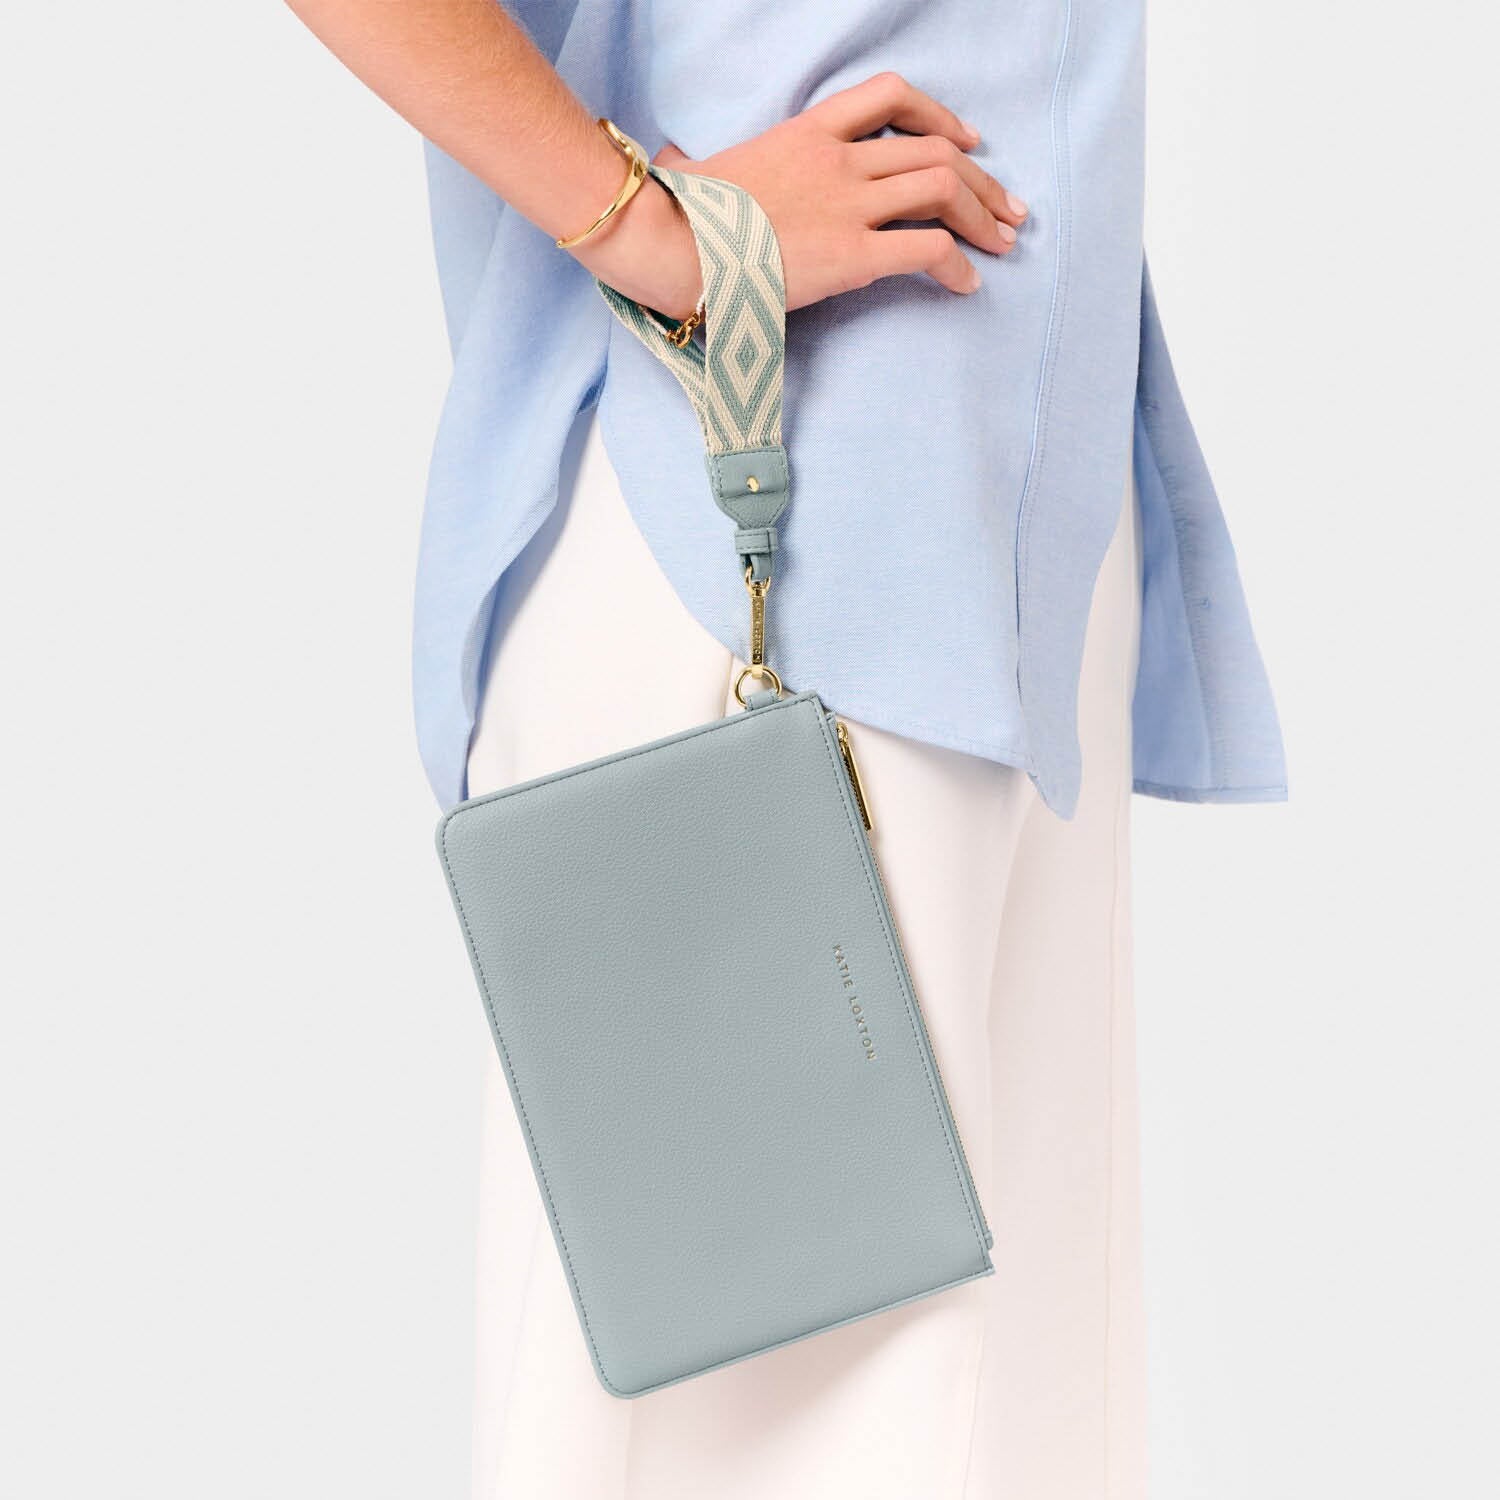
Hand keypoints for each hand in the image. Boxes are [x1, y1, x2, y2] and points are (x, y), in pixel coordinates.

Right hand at [576, 72, 1026, 318]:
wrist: (668, 243)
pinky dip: (958, 263)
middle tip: (1008, 209)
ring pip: (943, 189)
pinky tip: (967, 283)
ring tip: (1002, 243)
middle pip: (934, 150)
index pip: (890, 99)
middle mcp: (837, 158)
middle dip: (982, 181)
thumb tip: (687, 169)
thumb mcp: (712, 172)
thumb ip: (730, 169)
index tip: (967, 143)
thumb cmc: (679, 218)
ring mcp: (848, 203)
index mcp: (806, 132)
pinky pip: (928, 248)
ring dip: (983, 216)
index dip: (940, 117)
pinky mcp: (853, 253)